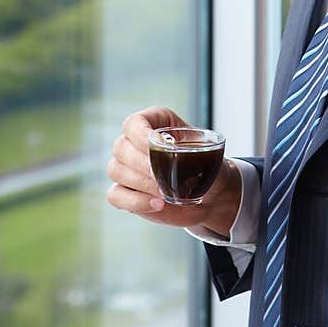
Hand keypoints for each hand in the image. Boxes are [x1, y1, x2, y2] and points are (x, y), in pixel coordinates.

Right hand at [106, 106, 241, 235]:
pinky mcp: (125, 192)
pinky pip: (116, 195)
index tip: (160, 147)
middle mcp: (134, 142)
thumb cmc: (206, 166)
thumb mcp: (205, 152)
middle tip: (162, 176)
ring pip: (116, 170)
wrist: (211, 193)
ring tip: (166, 192)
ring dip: (141, 183)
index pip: (134, 123)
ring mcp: (126, 167)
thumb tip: (168, 153)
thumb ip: (186, 150)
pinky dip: (135, 201)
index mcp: (154, 122)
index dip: (142, 134)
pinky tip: (158, 204)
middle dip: (143, 164)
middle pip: (121, 147)